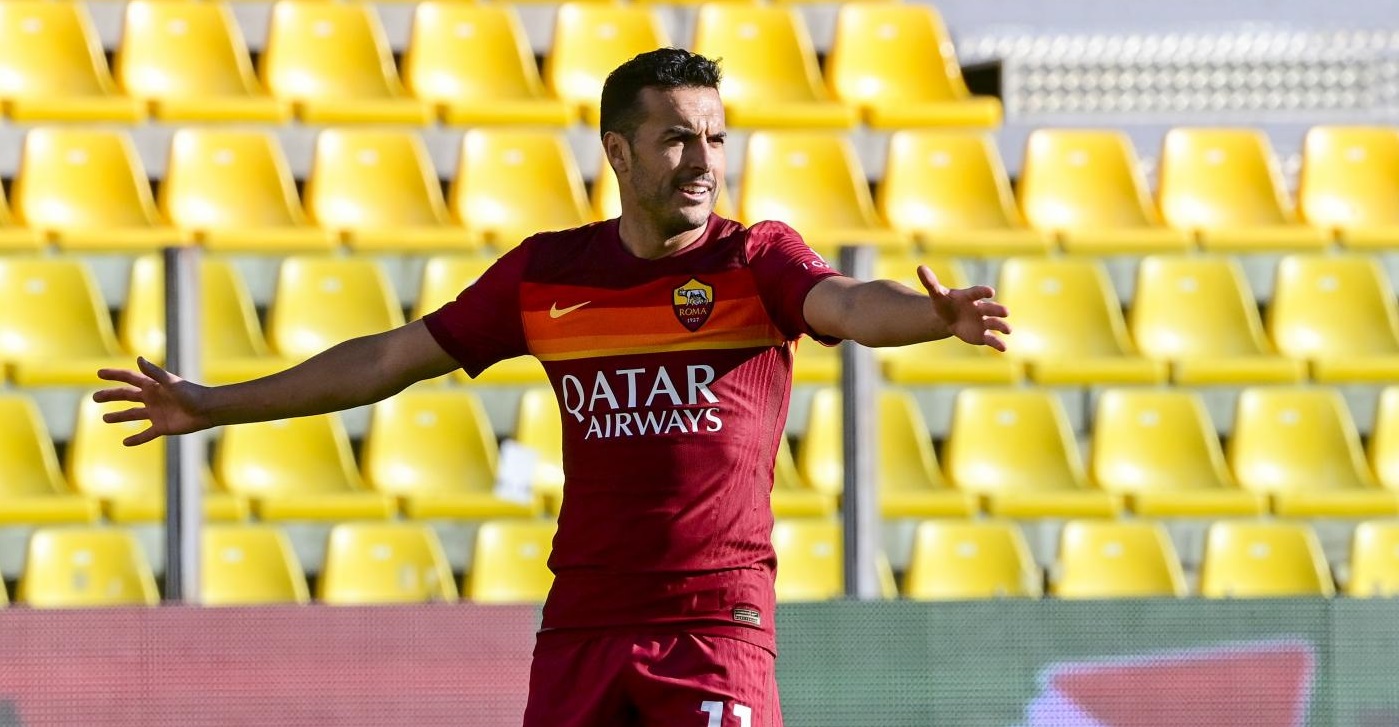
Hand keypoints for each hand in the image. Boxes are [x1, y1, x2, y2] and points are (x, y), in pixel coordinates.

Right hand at [93, 357, 209, 445]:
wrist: (207, 410)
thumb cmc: (191, 393)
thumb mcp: (170, 382)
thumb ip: (154, 372)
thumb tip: (138, 359)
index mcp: (153, 386)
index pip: (129, 378)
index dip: (114, 375)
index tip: (99, 373)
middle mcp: (152, 398)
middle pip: (126, 396)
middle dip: (111, 396)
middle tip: (94, 397)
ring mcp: (156, 413)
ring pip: (133, 414)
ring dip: (119, 416)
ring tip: (105, 418)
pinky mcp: (162, 427)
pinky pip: (146, 434)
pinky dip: (136, 439)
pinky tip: (125, 442)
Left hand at [918, 265, 1011, 351]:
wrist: (949, 318)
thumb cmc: (945, 303)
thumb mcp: (937, 294)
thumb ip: (931, 282)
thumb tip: (920, 267)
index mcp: (970, 296)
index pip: (977, 292)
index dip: (983, 292)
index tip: (990, 291)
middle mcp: (981, 308)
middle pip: (990, 308)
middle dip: (998, 310)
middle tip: (1006, 312)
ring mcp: (984, 322)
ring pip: (995, 323)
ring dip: (1002, 326)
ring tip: (1008, 330)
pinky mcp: (984, 335)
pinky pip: (992, 339)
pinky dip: (998, 343)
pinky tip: (1004, 348)